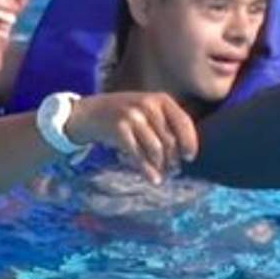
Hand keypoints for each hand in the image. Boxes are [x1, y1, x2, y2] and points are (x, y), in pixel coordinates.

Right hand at [65, 92, 199, 184]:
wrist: (89, 112)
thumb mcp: (147, 109)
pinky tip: (153, 179)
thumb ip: (166, 123)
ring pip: (156, 149)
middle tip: (174, 171)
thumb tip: (185, 151)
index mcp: (161, 99)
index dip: (190, 142)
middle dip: (174, 159)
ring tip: (163, 174)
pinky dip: (147, 170)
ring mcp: (133, 116)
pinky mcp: (119, 129)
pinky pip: (139, 155)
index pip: (183, 122)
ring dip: (162, 166)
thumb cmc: (125, 115)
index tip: (190, 157)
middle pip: (170, 139)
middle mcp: (148, 105)